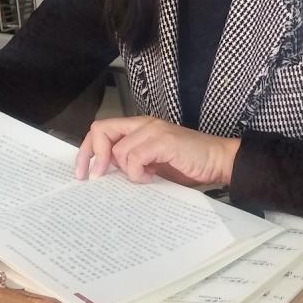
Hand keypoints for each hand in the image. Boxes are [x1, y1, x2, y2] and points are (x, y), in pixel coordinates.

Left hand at [75, 117, 239, 187]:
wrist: (219, 161)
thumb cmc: (188, 165)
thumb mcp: (152, 165)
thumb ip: (130, 164)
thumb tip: (105, 176)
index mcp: (139, 128)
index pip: (101, 130)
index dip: (87, 150)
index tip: (84, 174)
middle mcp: (143, 124)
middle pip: (101, 130)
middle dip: (92, 156)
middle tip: (96, 178)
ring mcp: (153, 130)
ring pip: (118, 149)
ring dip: (125, 170)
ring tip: (144, 178)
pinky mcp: (163, 140)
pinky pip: (134, 157)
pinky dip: (137, 173)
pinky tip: (151, 177)